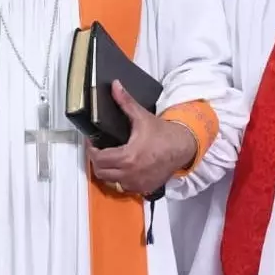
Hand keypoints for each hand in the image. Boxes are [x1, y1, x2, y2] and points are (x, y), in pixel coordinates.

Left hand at [87, 81, 197, 195]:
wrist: (183, 148)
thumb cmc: (163, 134)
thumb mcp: (142, 117)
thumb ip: (125, 102)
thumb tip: (115, 86)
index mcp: (128, 157)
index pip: (98, 158)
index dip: (91, 149)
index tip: (92, 142)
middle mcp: (131, 174)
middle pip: (101, 172)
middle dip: (97, 161)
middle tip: (99, 150)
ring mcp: (137, 183)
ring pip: (111, 181)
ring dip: (108, 171)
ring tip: (109, 158)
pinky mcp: (144, 188)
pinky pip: (124, 187)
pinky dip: (120, 179)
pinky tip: (123, 168)